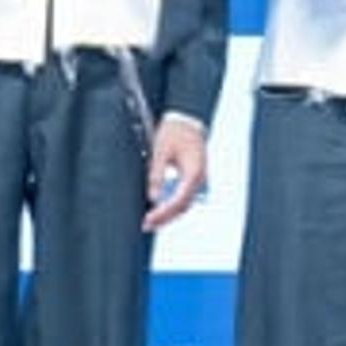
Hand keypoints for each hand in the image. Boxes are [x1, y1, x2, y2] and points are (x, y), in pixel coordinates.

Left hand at [143, 116, 209, 232]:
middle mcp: (199, 179)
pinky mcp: (192, 178)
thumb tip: (153, 197)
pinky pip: (183, 196)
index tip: (148, 219)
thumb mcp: (160, 150)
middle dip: (165, 218)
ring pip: (183, 204)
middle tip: (146, 225)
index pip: (178, 200)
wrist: (187, 120)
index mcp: (193, 172)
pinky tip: (159, 208)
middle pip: (182, 206)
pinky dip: (172, 204)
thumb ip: (156, 174)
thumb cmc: (175, 132)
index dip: (163, 212)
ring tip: (150, 221)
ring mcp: (197, 180)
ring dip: (168, 213)